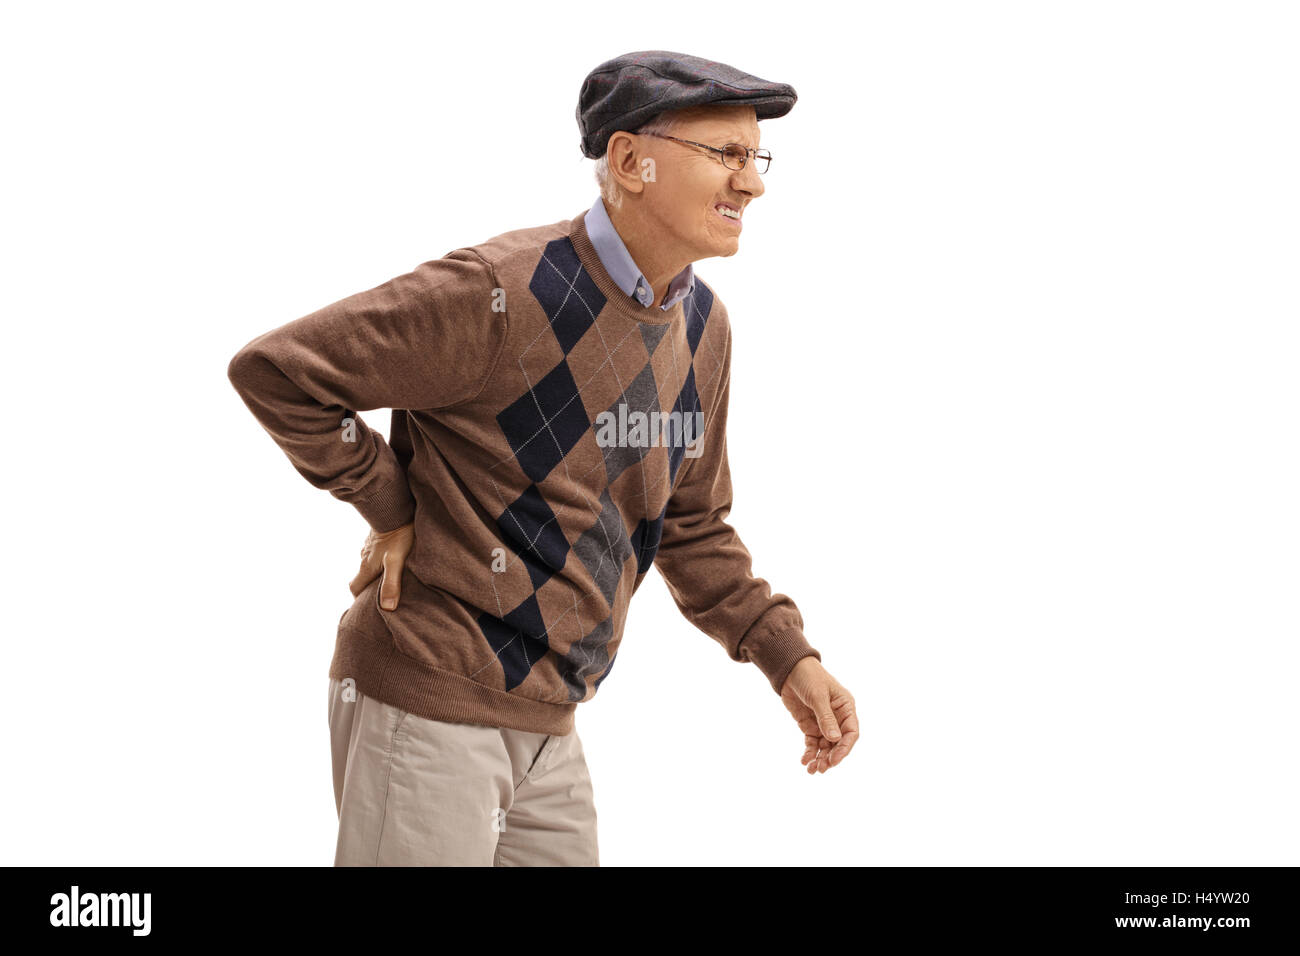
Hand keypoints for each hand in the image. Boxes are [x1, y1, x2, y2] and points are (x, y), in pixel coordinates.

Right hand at [349, 522, 413, 609]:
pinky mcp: (378, 537)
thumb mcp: (396, 562)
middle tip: (380, 595)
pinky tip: (393, 559)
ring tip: (390, 578)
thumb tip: (388, 608)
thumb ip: (391, 583)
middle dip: (368, 587)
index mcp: (366, 566)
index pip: (355, 588)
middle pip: (362, 577)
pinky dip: (381, 560)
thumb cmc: (397, 535)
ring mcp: (370, 547)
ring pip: (369, 564)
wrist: (394, 506)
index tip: (367, 606)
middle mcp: (364, 557)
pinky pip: (376, 553)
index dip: (359, 599)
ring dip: (376, 573)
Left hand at [780, 657, 858, 773]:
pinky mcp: (809, 725)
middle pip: (838, 743)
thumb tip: (835, 739)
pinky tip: (804, 761)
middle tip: (821, 768)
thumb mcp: (818, 696)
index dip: (844, 748)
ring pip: (825, 746)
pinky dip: (810, 752)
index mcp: (846, 707)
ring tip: (812, 769)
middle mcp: (837, 717)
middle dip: (831, 757)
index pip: (851, 733)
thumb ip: (826, 718)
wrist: (789, 669)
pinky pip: (812, 743)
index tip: (834, 760)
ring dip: (820, 758)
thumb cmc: (809, 676)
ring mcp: (823, 722)